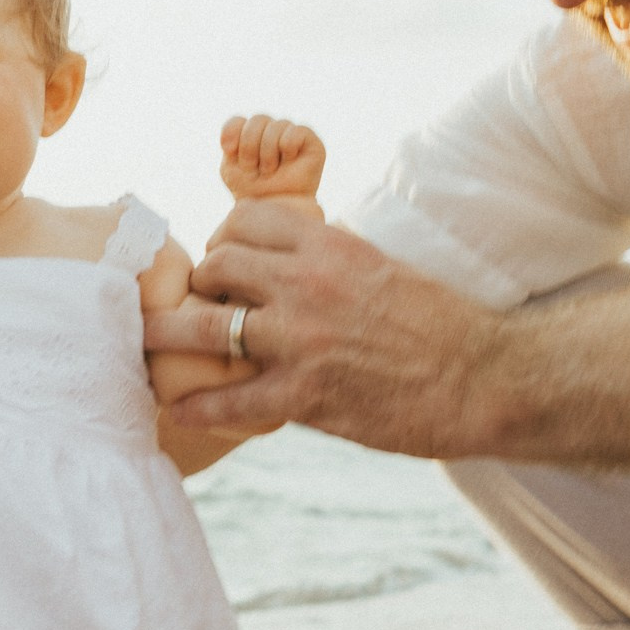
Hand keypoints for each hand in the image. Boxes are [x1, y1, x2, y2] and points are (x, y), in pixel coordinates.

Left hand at [141, 202, 503, 453]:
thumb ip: (331, 259)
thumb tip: (291, 255)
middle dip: (196, 286)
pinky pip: (229, 399)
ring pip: (204, 327)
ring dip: (166, 337)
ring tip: (144, 347)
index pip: (244, 221)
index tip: (222, 265)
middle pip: (216, 266)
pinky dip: (195, 405)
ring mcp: (302, 339)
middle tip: (194, 308)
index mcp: (330, 245)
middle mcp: (308, 283)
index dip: (223, 241)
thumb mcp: (382, 266)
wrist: (484, 378)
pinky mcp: (305, 395)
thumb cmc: (440, 325)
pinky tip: (176, 409)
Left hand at [220, 113, 324, 206]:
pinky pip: (296, 131)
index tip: (230, 152)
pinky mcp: (310, 142)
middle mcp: (271, 131)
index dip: (232, 133)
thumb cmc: (254, 191)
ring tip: (271, 171)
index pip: (238, 121)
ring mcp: (290, 135)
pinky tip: (289, 159)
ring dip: (268, 153)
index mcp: (250, 135)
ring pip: (276, 126)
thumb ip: (230, 141)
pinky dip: (288, 145)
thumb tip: (240, 125)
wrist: (276, 210)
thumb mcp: (232, 169)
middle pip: (257, 121)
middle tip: (254, 169)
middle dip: (250, 147)